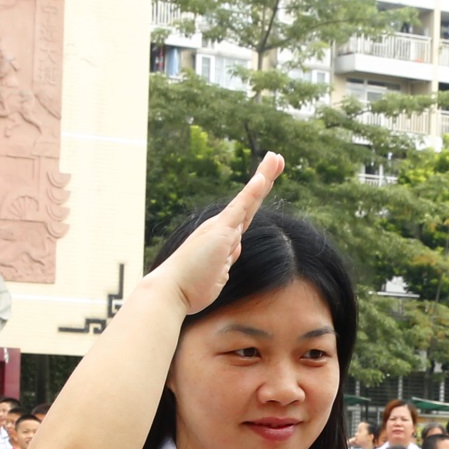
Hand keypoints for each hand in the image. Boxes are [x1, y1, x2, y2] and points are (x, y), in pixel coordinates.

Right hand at [149, 152, 283, 312]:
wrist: (172, 291)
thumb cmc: (190, 288)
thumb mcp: (215, 276)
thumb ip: (225, 262)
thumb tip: (233, 253)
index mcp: (223, 239)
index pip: (246, 216)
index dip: (256, 198)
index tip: (265, 184)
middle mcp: (222, 229)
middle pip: (250, 201)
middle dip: (265, 178)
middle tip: (276, 158)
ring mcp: (222, 228)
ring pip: (250, 199)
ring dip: (264, 176)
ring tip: (276, 157)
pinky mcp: (221, 231)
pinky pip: (240, 208)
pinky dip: (252, 192)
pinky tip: (263, 178)